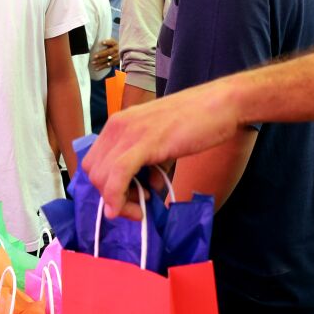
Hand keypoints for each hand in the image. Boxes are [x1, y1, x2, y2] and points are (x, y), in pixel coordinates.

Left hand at [83, 78, 242, 217]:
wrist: (221, 104)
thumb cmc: (196, 120)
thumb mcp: (162, 143)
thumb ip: (149, 165)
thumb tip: (146, 188)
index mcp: (119, 123)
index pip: (94, 161)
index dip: (105, 186)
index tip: (128, 199)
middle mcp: (118, 125)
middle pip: (93, 171)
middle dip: (109, 197)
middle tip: (137, 207)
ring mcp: (130, 131)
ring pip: (102, 176)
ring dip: (118, 202)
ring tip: (141, 208)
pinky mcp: (146, 141)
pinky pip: (119, 173)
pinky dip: (118, 196)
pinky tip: (130, 209)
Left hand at [90, 38, 118, 72]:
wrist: (123, 53)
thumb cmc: (115, 46)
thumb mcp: (114, 42)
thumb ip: (108, 42)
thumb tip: (101, 42)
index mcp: (116, 45)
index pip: (112, 43)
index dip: (107, 42)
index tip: (102, 42)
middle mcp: (117, 51)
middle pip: (108, 53)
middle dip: (101, 55)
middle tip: (94, 56)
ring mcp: (116, 58)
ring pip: (108, 60)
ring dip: (100, 62)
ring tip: (93, 63)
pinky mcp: (115, 63)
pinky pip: (108, 65)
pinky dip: (102, 67)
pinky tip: (97, 68)